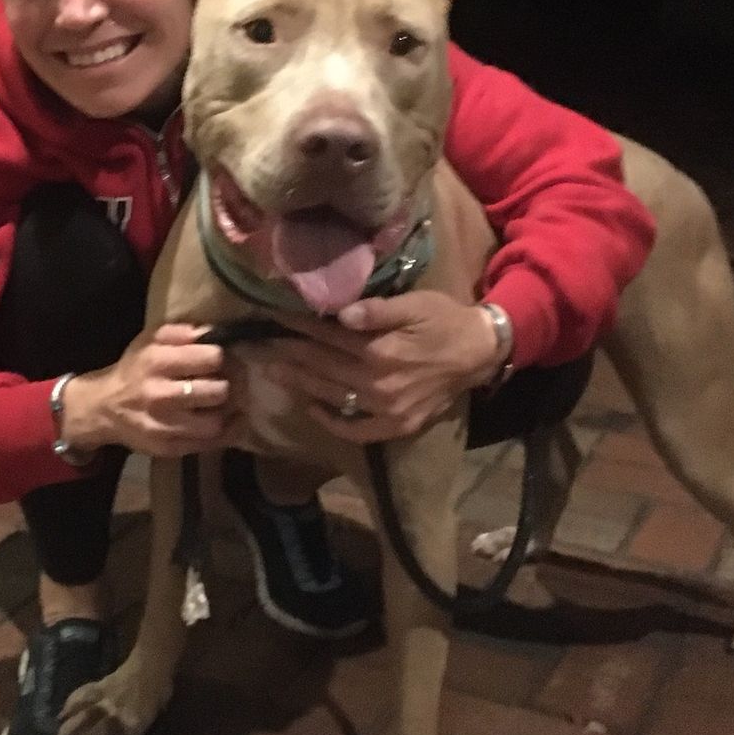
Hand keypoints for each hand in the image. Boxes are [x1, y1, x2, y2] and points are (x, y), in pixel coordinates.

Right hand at [61, 324, 237, 457]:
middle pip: (217, 391)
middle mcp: (160, 395)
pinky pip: (209, 444)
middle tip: (225, 383)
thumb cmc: (133, 370)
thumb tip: (211, 332)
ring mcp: (164, 426)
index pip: (211, 358)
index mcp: (156, 362)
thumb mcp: (149, 340)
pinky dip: (224, 433)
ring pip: (215, 423)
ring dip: (224, 412)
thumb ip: (180, 333)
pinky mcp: (168, 448)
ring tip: (221, 404)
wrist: (103, 408)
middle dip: (226, 385)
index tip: (219, 361)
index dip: (221, 358)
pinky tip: (227, 422)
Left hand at [271, 290, 506, 442]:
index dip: (297, 326)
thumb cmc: (444, 320)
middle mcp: (379, 384)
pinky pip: (355, 429)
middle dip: (287, 354)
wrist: (478, 354)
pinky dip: (330, 420)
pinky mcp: (396, 426)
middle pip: (323, 367)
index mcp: (382, 350)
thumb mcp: (415, 304)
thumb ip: (378, 310)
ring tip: (270, 371)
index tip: (270, 318)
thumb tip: (341, 314)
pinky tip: (311, 406)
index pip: (328, 336)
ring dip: (298, 383)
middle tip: (255, 347)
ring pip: (332, 395)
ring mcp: (386, 410)